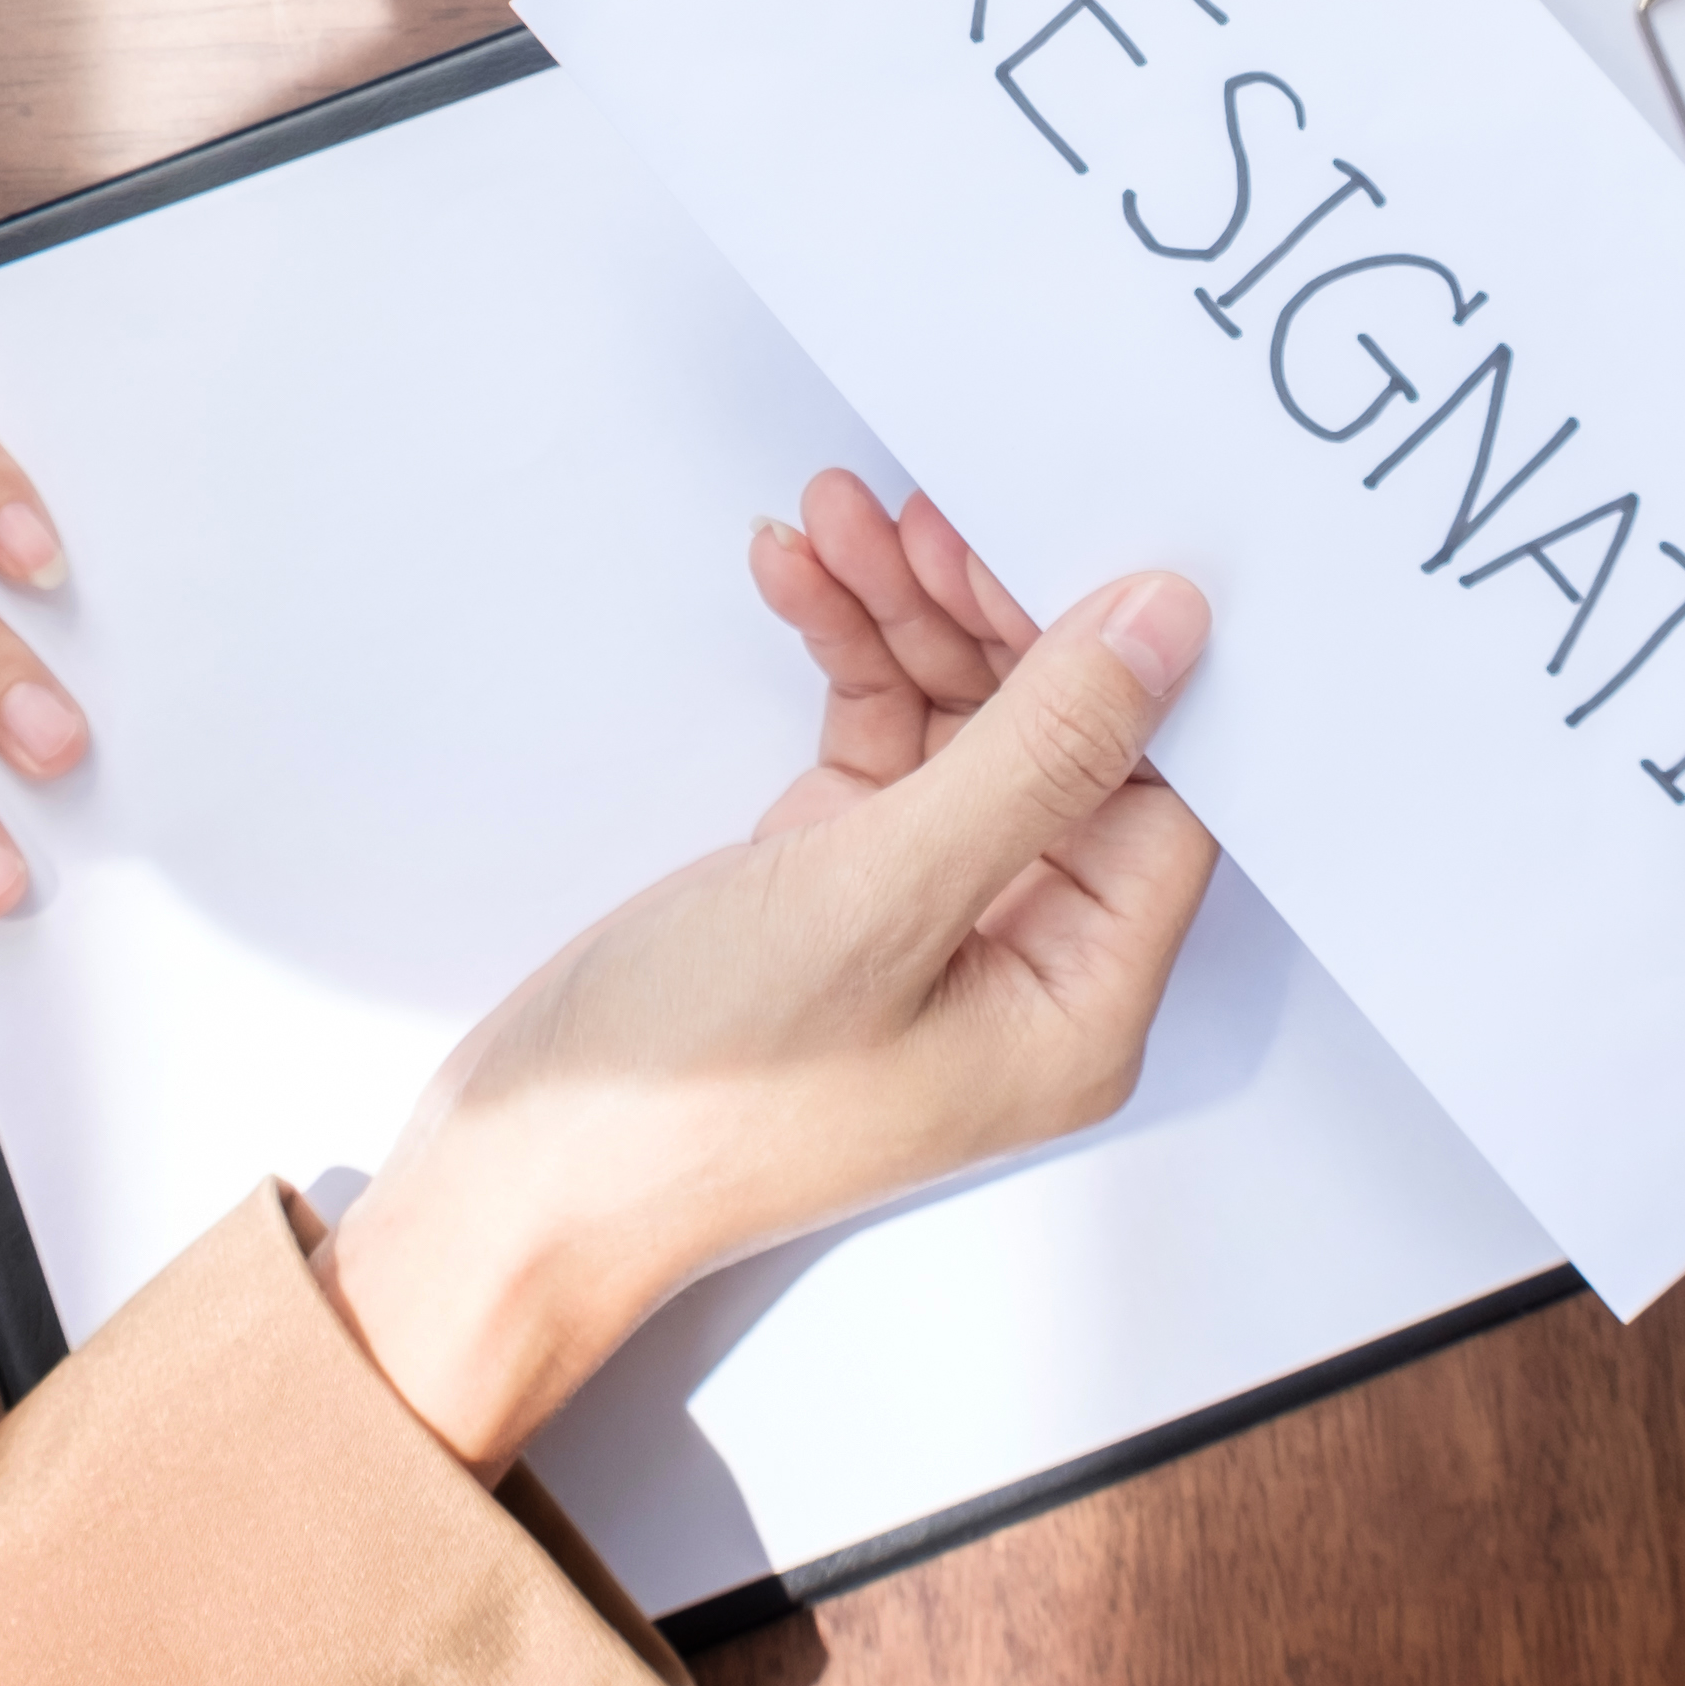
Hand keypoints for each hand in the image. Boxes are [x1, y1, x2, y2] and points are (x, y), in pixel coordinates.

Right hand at [317, 471, 1215, 1471]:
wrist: (519, 1174)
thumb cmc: (695, 1089)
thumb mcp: (878, 899)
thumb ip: (1037, 752)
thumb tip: (1165, 628)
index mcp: (1079, 1000)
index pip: (1162, 793)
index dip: (1120, 662)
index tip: (1059, 534)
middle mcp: (1024, 955)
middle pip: (1061, 737)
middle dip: (989, 612)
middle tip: (919, 512)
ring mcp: (930, 914)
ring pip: (963, 718)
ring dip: (905, 611)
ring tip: (838, 515)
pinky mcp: (840, 878)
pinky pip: (881, 734)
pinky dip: (846, 652)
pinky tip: (797, 573)